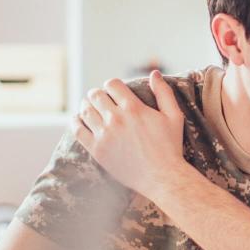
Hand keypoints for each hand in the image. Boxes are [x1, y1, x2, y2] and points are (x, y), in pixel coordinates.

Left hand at [72, 70, 185, 197]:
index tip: (114, 91)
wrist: (162, 177)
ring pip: (85, 109)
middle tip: (101, 99)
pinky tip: (79, 120)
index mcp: (134, 108)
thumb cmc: (171, 147)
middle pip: (96, 94)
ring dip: (87, 105)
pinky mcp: (97, 150)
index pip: (112, 84)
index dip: (112, 85)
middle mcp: (116, 119)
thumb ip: (164, 92)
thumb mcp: (173, 116)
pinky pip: (78, 129)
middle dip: (98, 94)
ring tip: (91, 108)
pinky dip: (75, 121)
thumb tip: (154, 73)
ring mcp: (104, 134)